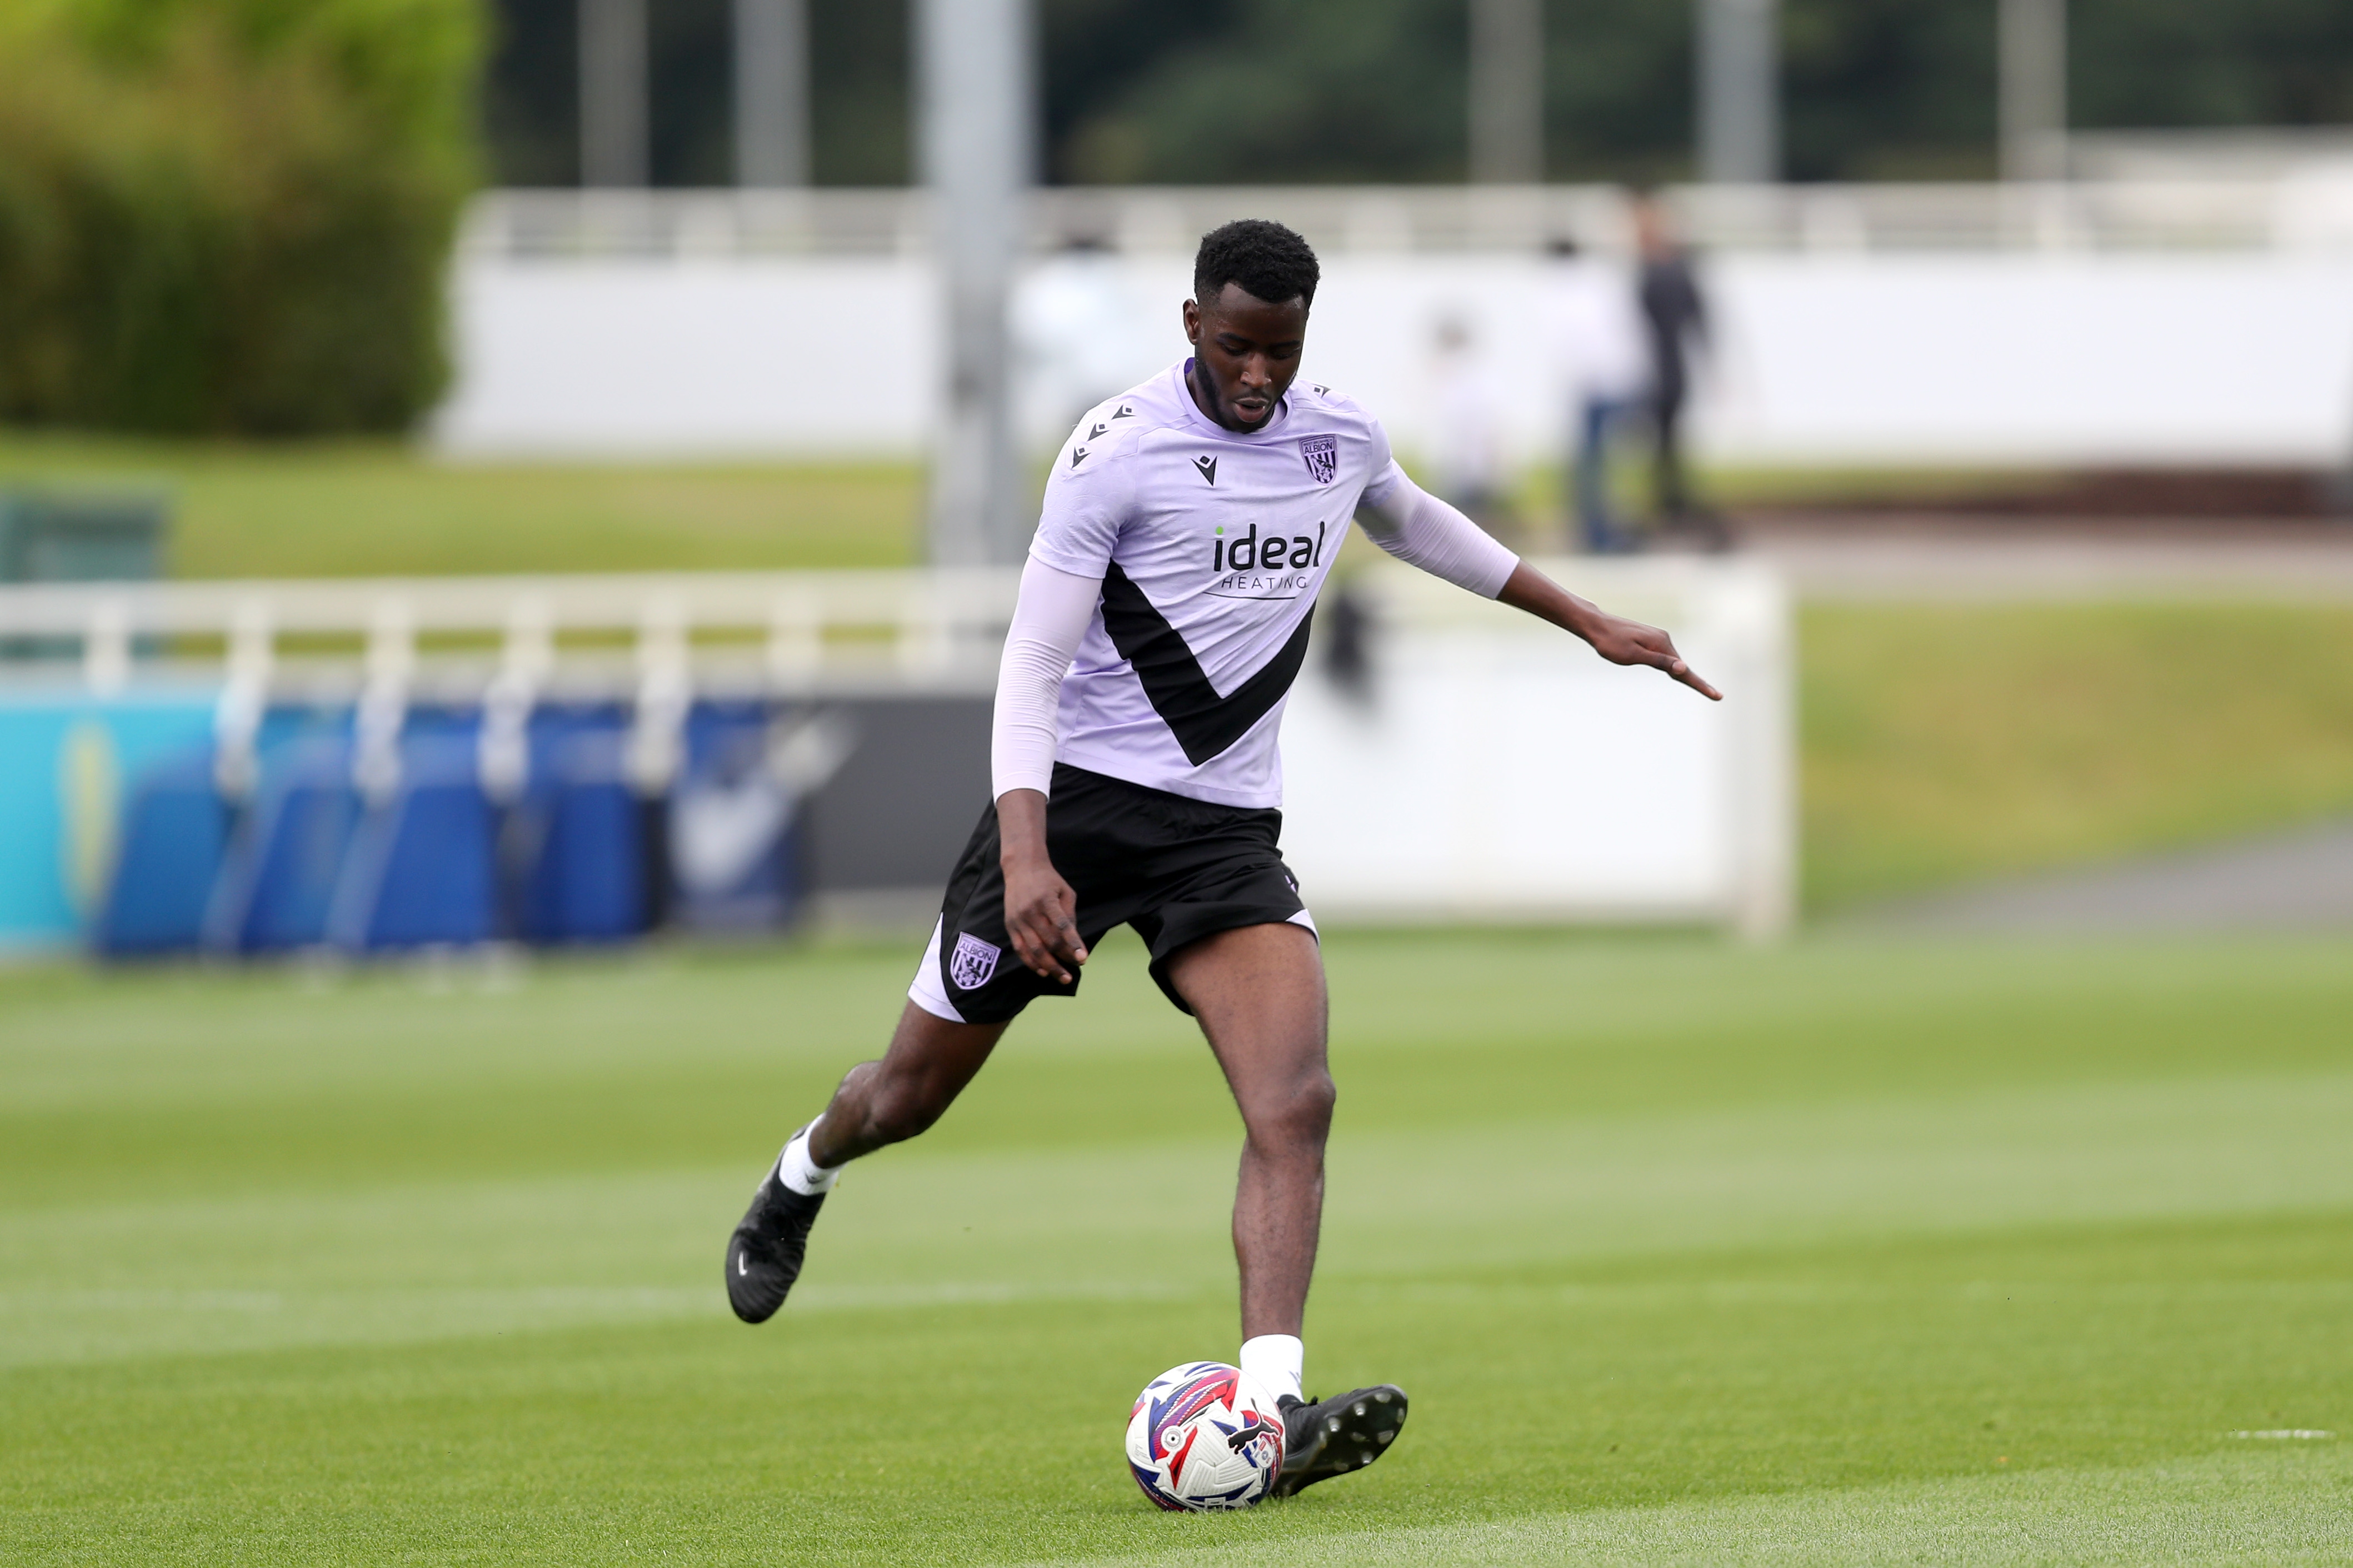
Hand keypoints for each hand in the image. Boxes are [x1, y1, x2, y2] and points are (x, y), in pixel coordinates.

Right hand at [996, 789, 1087, 982]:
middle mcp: (1030, 911)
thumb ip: (1070, 914)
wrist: (1021, 868)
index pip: (1062, 926)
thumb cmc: (1048, 880)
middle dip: (1064, 958)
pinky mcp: (1010, 925)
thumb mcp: (1065, 891)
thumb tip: (1074, 940)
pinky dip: (1031, 962)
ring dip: (1049, 966)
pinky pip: (1020, 948)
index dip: (1073, 944)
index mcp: (1047, 900)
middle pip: (1048, 941)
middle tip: (1076, 968)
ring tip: (1062, 977)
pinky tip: (1042, 971)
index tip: (1083, 958)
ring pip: (1034, 949)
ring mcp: (1018, 919)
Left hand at [1496, 563, 1722, 700]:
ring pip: (1673, 661)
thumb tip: (1682, 668)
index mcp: (1662, 644)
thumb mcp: (1633, 655)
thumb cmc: (1610, 642)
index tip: (1717, 696)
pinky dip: (1673, 667)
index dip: (1700, 685)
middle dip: (1697, 682)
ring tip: (1703, 688)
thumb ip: (1658, 662)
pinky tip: (1676, 672)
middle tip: (1716, 696)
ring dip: (1685, 675)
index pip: (1684, 670)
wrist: (1595, 625)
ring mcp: (1656, 639)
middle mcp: (1663, 640)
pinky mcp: (1649, 640)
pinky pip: (1665, 657)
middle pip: (1682, 666)